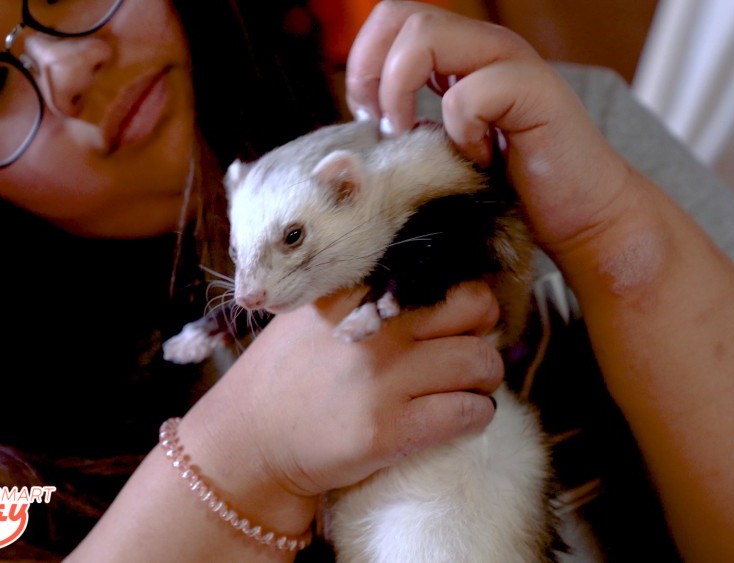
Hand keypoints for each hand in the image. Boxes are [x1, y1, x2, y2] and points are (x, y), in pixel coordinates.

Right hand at [185, 281, 502, 498]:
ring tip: (464, 390)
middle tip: (468, 353)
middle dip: (484, 331)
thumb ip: (367, 295)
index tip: (456, 320)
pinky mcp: (389, 430)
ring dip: (484, 380)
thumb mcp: (316, 314)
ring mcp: (382, 380)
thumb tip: (438, 290)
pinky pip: (469, 413)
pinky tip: (459, 418)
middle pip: (477, 307)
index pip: (442, 274)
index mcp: (357, 292)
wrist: (249, 442)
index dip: (460, 299)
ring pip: (482, 363)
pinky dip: (476, 416)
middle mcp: (374, 329)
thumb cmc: (287, 376)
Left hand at [346, 1, 641, 255]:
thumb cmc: (514, 189)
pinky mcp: (535, 92)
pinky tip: (477, 158)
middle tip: (386, 124)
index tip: (370, 116)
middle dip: (373, 72)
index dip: (364, 62)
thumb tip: (363, 122)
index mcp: (461, 56)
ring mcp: (512, 64)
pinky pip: (468, 93)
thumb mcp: (446, 149)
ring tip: (418, 136)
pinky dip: (460, 130)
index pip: (391, 20)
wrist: (583, 217)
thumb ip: (413, 123)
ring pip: (426, 36)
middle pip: (400, 14)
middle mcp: (485, 48)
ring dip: (403, 92)